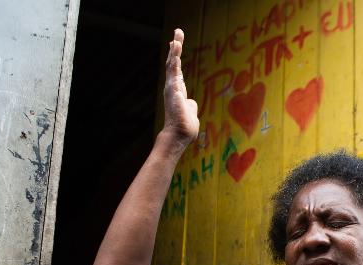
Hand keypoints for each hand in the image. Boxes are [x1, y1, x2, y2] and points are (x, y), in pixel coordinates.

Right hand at [162, 29, 198, 147]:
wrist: (180, 135)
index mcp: (176, 90)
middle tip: (178, 31)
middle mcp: (172, 87)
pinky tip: (175, 50)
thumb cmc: (185, 126)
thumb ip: (190, 104)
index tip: (175, 42)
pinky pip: (174, 72)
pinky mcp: (173, 90)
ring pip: (172, 65)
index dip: (175, 55)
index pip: (176, 69)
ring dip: (175, 50)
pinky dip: (174, 60)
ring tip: (176, 37)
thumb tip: (191, 102)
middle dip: (175, 47)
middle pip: (173, 62)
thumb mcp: (190, 111)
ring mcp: (171, 88)